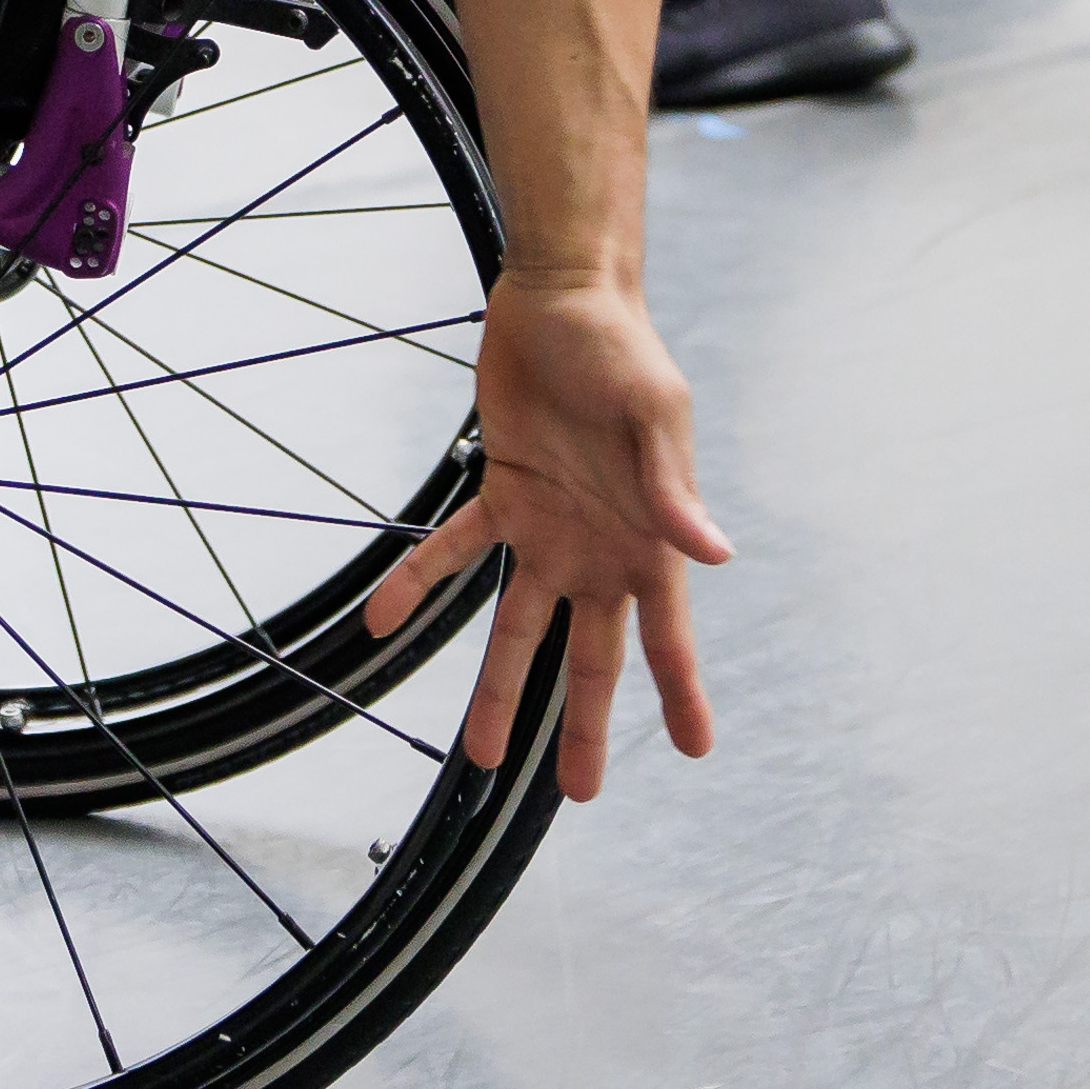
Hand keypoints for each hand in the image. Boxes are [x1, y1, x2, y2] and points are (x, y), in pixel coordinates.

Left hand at [361, 274, 726, 797]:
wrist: (565, 296)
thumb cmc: (624, 348)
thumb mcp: (656, 412)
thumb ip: (672, 488)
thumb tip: (710, 558)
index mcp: (649, 538)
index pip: (668, 631)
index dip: (681, 692)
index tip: (695, 749)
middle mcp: (599, 548)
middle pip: (593, 654)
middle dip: (588, 724)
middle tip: (582, 791)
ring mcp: (547, 529)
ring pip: (519, 627)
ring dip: (498, 688)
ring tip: (480, 754)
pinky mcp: (499, 496)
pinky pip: (452, 552)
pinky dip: (415, 584)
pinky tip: (379, 622)